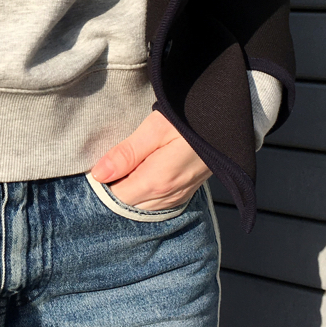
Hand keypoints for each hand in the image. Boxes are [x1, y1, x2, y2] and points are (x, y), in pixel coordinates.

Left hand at [89, 110, 210, 210]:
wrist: (226, 121)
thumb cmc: (191, 119)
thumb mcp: (154, 129)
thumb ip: (126, 154)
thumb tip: (99, 174)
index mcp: (157, 181)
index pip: (116, 197)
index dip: (104, 184)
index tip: (100, 166)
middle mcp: (168, 195)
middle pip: (127, 205)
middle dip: (115, 187)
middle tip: (114, 163)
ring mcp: (178, 197)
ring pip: (141, 207)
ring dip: (130, 190)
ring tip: (129, 164)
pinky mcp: (184, 193)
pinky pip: (156, 204)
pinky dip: (144, 193)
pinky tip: (143, 173)